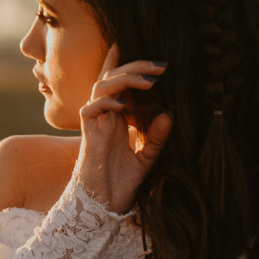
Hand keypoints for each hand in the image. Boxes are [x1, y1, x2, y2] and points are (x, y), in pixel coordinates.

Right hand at [76, 45, 171, 213]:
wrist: (103, 206)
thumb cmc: (120, 183)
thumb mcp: (147, 158)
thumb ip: (158, 138)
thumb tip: (170, 114)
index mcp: (117, 119)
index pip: (117, 84)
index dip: (124, 64)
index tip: (141, 51)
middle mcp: (105, 117)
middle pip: (111, 79)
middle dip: (134, 67)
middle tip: (160, 65)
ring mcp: (95, 125)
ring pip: (101, 89)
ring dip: (124, 80)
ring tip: (149, 82)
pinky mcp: (88, 137)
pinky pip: (90, 110)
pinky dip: (106, 103)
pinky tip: (125, 106)